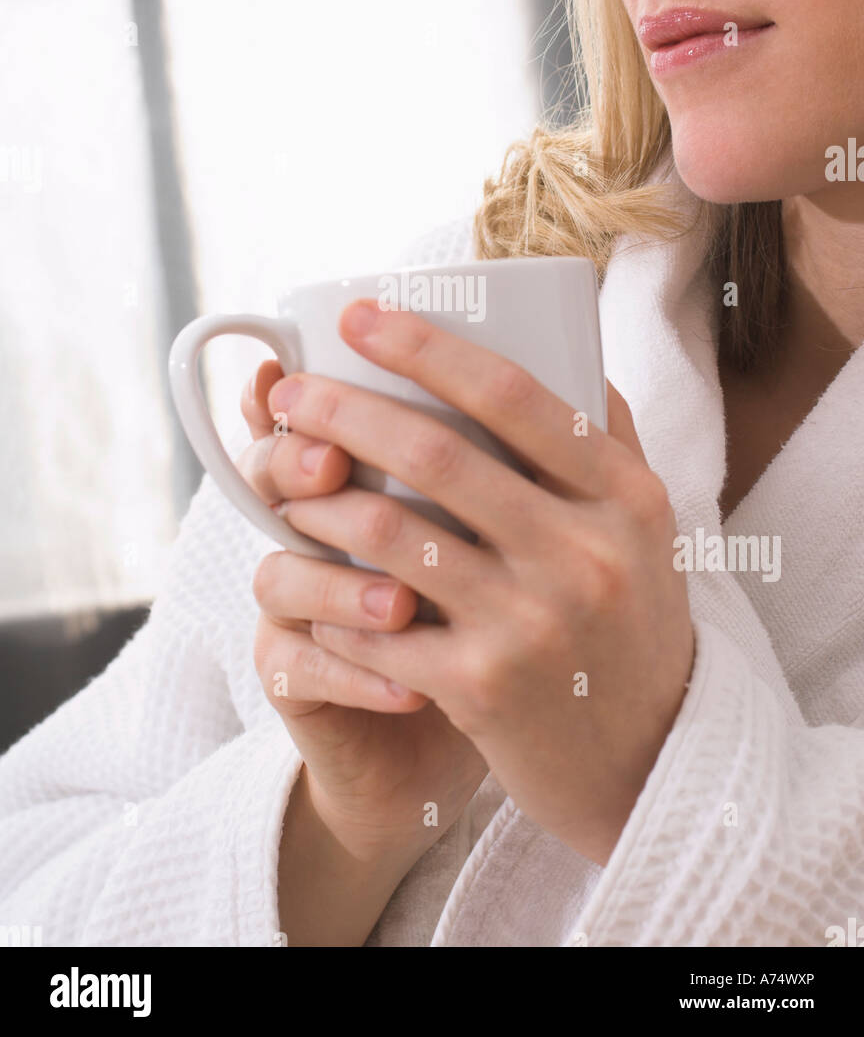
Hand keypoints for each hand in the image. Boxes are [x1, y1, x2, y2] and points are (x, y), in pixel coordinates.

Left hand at [264, 299, 694, 866]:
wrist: (650, 758)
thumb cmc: (631, 619)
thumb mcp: (645, 525)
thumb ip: (606, 435)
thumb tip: (561, 338)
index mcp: (624, 495)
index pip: (514, 394)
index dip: (424, 346)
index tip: (359, 316)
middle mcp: (584, 554)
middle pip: (437, 455)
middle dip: (344, 410)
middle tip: (292, 392)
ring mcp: (531, 625)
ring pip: (391, 535)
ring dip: (320, 500)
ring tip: (285, 481)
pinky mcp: (482, 690)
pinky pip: (376, 625)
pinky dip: (331, 594)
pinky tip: (311, 576)